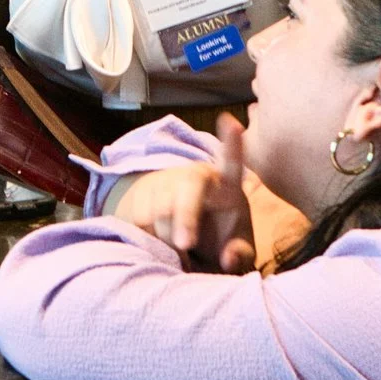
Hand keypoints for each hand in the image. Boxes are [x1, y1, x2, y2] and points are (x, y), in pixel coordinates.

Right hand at [113, 114, 256, 273]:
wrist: (180, 233)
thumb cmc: (219, 238)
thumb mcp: (237, 248)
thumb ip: (241, 254)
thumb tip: (229, 258)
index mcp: (226, 185)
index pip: (231, 162)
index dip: (231, 144)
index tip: (230, 121)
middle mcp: (194, 178)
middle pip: (186, 190)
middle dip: (184, 217)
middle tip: (185, 245)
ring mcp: (164, 184)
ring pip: (159, 212)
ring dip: (166, 239)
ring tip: (180, 251)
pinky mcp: (139, 196)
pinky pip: (139, 222)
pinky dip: (149, 240)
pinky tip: (161, 245)